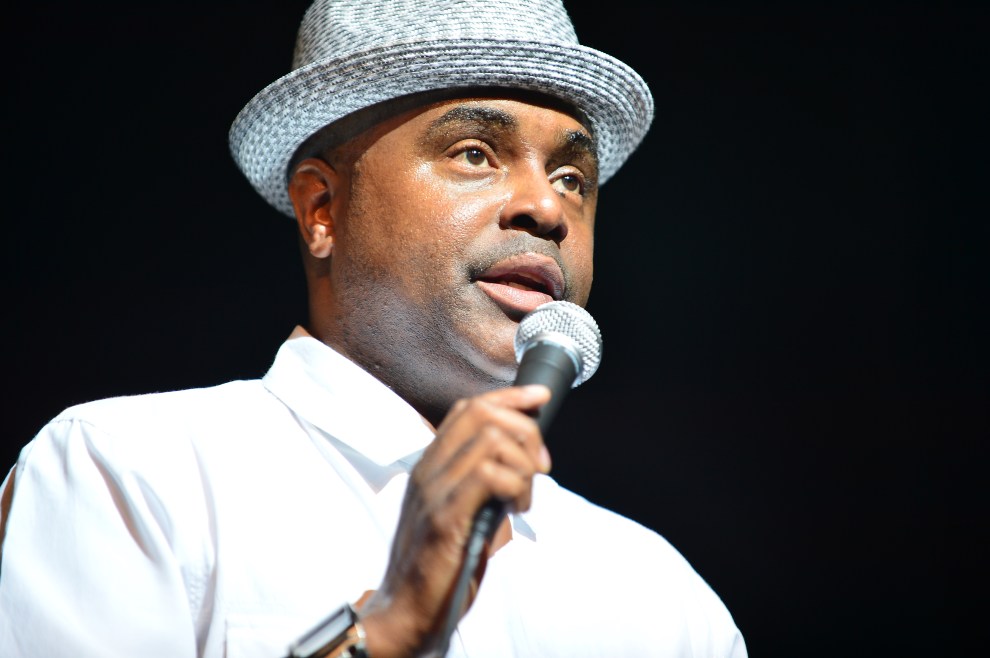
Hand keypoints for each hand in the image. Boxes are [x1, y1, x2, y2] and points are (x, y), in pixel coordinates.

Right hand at [359, 384, 551, 657]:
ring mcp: (433, 491)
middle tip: (540, 468)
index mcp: (431, 466)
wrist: (405, 612)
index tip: (540, 397)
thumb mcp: (465, 516)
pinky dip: (515, 486)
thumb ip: (487, 490)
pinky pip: (488, 476)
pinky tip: (516, 510)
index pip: (468, 408)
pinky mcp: (445, 518)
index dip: (509, 396)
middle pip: (483, 413)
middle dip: (526, 432)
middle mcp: (428, 471)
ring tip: (524, 498)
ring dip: (523, 465)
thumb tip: (526, 472)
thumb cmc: (439, 568)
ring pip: (491, 440)